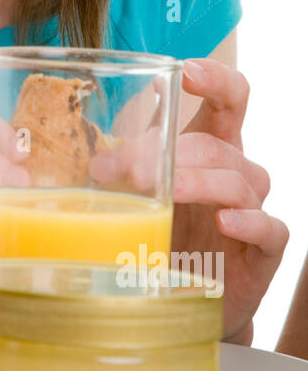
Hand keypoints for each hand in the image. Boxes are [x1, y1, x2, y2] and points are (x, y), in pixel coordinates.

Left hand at [93, 59, 288, 343]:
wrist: (183, 298)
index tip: (185, 72)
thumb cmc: (162, 235)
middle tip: (133, 172)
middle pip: (219, 145)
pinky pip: (271, 229)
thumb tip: (98, 164)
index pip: (230, 99)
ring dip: (202, 182)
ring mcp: (252, 212)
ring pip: (241, 180)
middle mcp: (236, 173)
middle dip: (176, 152)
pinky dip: (250, 222)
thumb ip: (124, 171)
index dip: (216, 79)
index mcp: (209, 148)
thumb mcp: (139, 196)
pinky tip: (225, 222)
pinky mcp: (263, 253)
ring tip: (169, 192)